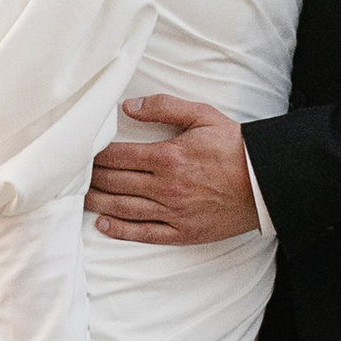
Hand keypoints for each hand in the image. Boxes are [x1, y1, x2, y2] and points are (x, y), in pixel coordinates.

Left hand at [86, 96, 261, 244]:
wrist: (267, 181)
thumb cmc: (235, 146)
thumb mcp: (202, 116)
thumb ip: (164, 107)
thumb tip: (129, 106)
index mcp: (168, 156)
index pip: (117, 156)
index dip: (94, 154)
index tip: (81, 151)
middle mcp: (166, 187)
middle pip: (115, 183)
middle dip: (91, 177)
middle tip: (73, 174)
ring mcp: (173, 213)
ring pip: (123, 209)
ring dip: (97, 202)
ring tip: (78, 196)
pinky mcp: (183, 232)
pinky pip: (144, 234)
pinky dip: (120, 230)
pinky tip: (102, 224)